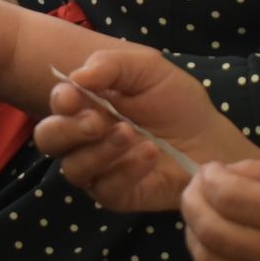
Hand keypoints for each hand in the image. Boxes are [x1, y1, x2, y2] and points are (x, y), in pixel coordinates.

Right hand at [33, 45, 246, 212]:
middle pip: (48, 139)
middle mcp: (84, 138)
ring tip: (131, 134)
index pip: (57, 104)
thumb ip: (112, 66)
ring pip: (74, 169)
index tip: (74, 95)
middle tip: (98, 121)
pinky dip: (125, 171)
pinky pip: (106, 190)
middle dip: (67, 129)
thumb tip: (76, 76)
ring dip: (99, 151)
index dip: (59, 100)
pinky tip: (149, 154)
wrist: (210, 138)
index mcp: (86, 104)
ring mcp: (98, 169)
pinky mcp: (118, 194)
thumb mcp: (149, 70)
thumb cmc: (176, 101)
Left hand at [179, 160, 259, 260]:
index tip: (206, 170)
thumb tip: (223, 173)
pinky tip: (216, 239)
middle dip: (192, 205)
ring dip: (194, 234)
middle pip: (214, 231)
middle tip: (193, 189)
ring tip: (198, 214)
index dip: (208, 181)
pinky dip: (213, 257)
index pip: (233, 198)